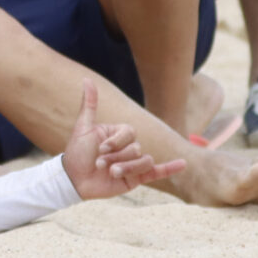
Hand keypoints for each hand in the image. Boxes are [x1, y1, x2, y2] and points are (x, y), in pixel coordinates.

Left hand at [60, 79, 183, 199]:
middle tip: (99, 164)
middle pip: (136, 148)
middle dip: (116, 157)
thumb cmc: (78, 152)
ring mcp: (134, 163)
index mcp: (119, 134)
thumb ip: (89, 105)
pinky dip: (170, 168)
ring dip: (127, 167)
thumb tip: (87, 79)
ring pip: (144, 161)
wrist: (74, 179)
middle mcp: (129, 147)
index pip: (130, 132)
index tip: (99, 148)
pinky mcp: (137, 178)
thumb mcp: (83, 127)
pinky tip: (183, 163)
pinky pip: (158, 171)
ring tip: (110, 172)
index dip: (116, 141)